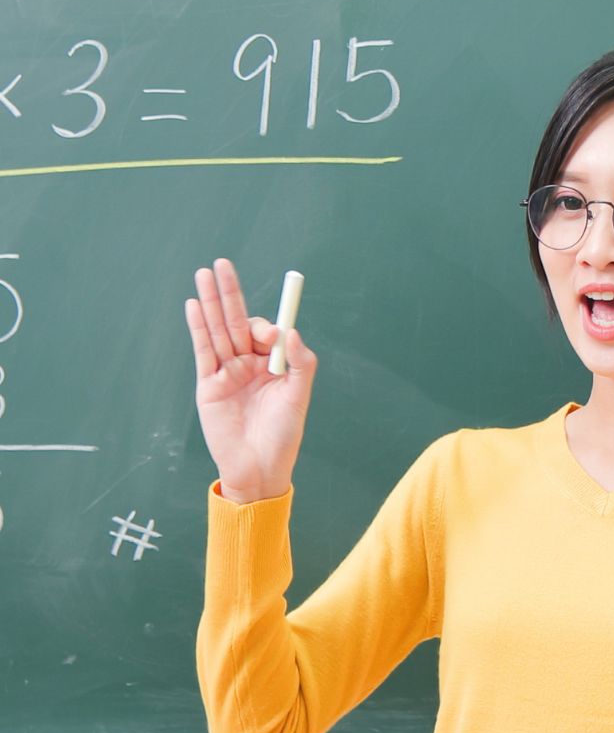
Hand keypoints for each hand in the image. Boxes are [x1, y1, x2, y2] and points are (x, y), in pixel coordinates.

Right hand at [184, 258, 317, 502]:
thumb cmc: (283, 435)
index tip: (269, 333)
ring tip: (204, 274)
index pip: (265, 332)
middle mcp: (249, 364)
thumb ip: (299, 363)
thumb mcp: (298, 396)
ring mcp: (226, 372)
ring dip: (211, 302)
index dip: (266, 325)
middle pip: (237, 322)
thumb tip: (290, 332)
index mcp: (273, 365)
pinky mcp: (208, 385)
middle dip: (230, 293)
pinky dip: (199, 328)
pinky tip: (195, 306)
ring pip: (218, 330)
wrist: (259, 468)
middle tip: (222, 264)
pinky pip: (203, 351)